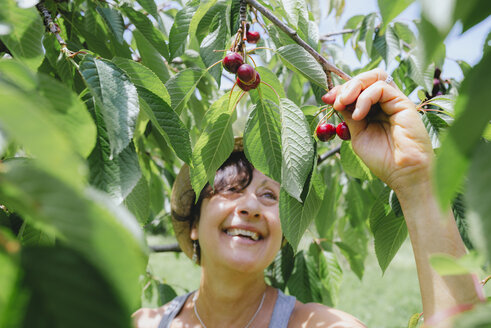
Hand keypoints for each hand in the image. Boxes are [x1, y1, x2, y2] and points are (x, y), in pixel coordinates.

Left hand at [322, 69, 433, 192]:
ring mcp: (395, 101)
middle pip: (367, 78)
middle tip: (334, 101)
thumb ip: (349, 116)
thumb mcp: (358, 135)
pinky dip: (365, 98)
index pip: (358, 89)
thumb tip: (336, 99)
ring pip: (375, 77)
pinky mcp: (404, 103)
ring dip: (354, 87)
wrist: (403, 173)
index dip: (341, 90)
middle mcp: (386, 103)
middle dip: (346, 86)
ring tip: (343, 104)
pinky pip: (382, 88)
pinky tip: (358, 115)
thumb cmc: (382, 159)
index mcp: (375, 110)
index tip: (326, 99)